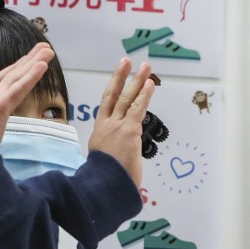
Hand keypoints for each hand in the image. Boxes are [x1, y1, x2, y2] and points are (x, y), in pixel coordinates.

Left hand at [0, 43, 54, 180]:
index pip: (5, 78)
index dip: (17, 66)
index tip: (32, 55)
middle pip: (15, 76)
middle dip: (31, 61)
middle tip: (47, 48)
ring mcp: (0, 105)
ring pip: (19, 80)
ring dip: (33, 66)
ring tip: (48, 53)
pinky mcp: (0, 109)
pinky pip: (16, 90)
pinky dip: (28, 78)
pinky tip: (39, 67)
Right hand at [89, 57, 155, 186]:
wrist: (103, 186)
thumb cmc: (106, 181)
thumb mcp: (105, 163)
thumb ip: (113, 154)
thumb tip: (120, 157)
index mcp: (99, 134)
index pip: (106, 107)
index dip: (112, 91)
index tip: (117, 79)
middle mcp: (105, 126)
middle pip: (113, 95)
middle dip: (120, 77)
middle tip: (126, 61)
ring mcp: (116, 126)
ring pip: (126, 98)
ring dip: (136, 80)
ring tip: (144, 66)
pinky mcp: (128, 130)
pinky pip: (137, 107)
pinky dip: (144, 94)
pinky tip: (150, 83)